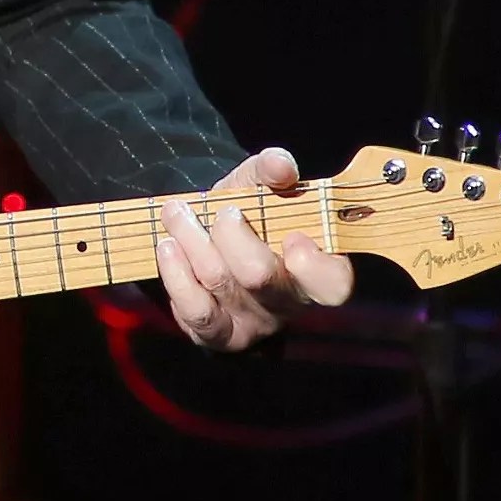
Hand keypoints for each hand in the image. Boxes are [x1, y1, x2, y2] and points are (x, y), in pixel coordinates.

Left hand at [158, 148, 355, 351]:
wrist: (206, 239)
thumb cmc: (246, 214)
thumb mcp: (258, 186)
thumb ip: (270, 171)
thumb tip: (280, 164)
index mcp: (315, 268)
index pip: (333, 284)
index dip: (315, 266)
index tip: (293, 236)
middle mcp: (287, 303)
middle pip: (259, 275)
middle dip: (230, 235)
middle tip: (222, 211)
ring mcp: (252, 324)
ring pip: (218, 282)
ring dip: (191, 239)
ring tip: (176, 212)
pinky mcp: (218, 336)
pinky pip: (195, 310)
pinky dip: (175, 272)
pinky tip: (167, 246)